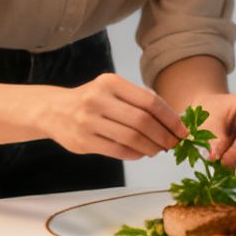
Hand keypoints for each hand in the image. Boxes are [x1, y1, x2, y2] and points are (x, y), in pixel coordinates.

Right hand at [42, 73, 184, 159]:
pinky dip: (135, 154)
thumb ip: (138, 101)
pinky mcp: (83, 141)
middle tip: (173, 144)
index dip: (170, 118)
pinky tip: (141, 153)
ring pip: (131, 138)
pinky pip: (117, 150)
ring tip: (158, 149)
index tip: (182, 130)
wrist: (53, 110)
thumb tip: (172, 122)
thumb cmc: (92, 100)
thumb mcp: (112, 90)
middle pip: (142, 121)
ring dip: (151, 147)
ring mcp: (88, 120)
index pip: (149, 101)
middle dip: (163, 136)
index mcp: (110, 82)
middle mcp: (98, 98)